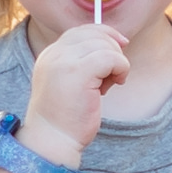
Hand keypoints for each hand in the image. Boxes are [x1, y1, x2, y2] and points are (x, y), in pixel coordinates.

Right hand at [20, 20, 128, 159]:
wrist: (51, 141)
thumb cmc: (65, 119)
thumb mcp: (69, 83)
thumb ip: (82, 63)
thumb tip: (116, 44)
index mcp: (50, 55)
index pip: (80, 31)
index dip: (104, 34)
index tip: (120, 47)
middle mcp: (54, 54)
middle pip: (94, 34)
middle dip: (112, 51)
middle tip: (111, 77)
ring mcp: (64, 62)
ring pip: (105, 45)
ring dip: (117, 62)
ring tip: (109, 84)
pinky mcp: (78, 72)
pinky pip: (111, 57)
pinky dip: (121, 68)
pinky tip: (115, 84)